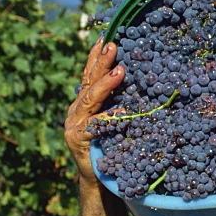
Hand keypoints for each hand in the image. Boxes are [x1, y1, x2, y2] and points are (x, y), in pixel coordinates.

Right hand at [63, 36, 124, 182]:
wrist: (98, 179)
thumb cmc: (111, 146)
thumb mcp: (114, 119)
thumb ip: (118, 102)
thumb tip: (142, 78)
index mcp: (83, 102)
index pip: (89, 74)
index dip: (96, 55)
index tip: (107, 36)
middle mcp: (75, 110)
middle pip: (88, 81)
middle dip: (101, 62)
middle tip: (113, 44)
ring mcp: (73, 124)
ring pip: (89, 99)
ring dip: (105, 84)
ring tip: (120, 71)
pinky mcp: (77, 139)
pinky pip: (97, 126)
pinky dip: (111, 118)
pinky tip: (124, 112)